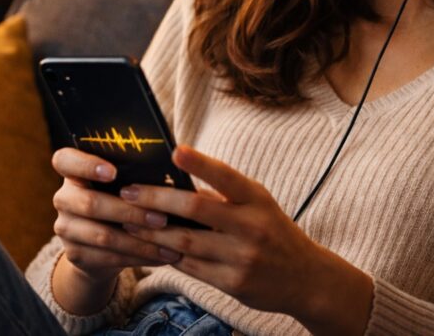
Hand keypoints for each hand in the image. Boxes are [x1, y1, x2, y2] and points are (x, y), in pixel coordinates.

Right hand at [50, 147, 182, 283]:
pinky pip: (109, 257)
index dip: (86, 165)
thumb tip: (171, 167)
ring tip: (170, 244)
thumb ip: (133, 174)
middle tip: (162, 218)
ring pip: (103, 235)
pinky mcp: (74, 254)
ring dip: (140, 241)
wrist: (99, 243)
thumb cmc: (120, 198)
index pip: (64, 160)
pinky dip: (139, 257)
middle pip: (90, 203)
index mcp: (72, 172)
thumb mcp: (121, 183)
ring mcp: (66, 228)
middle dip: (130, 212)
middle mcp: (63, 198)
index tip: (113, 172)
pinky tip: (161, 256)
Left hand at [118, 145, 342, 317]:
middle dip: (156, 200)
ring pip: (185, 242)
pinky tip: (149, 247)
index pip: (226, 176)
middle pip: (195, 209)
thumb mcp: (258, 204)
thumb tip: (175, 182)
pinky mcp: (233, 284)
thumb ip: (222, 195)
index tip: (175, 150)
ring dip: (152, 231)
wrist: (305, 278)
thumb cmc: (272, 230)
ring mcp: (242, 257)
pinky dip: (167, 255)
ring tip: (127, 221)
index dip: (200, 163)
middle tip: (127, 192)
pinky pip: (191, 267)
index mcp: (257, 199)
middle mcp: (251, 226)